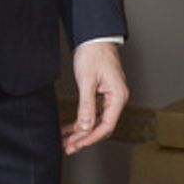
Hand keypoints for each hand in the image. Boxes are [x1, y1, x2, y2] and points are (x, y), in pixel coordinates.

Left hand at [62, 41, 129, 155]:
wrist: (94, 36)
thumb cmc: (94, 54)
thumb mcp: (87, 81)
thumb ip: (86, 105)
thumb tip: (85, 127)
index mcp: (118, 96)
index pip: (106, 125)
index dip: (91, 138)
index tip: (77, 145)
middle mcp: (116, 98)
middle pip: (102, 126)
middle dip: (84, 138)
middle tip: (68, 147)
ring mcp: (110, 96)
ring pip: (96, 120)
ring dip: (81, 131)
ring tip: (66, 140)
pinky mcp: (102, 93)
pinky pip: (93, 112)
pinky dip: (82, 120)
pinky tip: (70, 127)